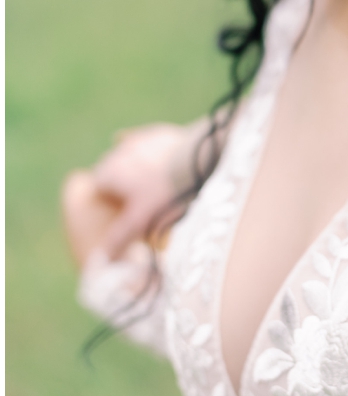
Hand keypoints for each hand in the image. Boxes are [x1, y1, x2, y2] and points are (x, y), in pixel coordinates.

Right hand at [61, 121, 203, 264]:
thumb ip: (118, 239)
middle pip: (112, 169)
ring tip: (153, 185)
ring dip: (136, 166)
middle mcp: (121, 151)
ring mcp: (142, 140)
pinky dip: (152, 152)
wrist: (201, 160)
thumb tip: (100, 261)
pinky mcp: (163, 133)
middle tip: (135, 201)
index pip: (97, 186)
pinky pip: (151, 142)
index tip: (116, 211)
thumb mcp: (140, 221)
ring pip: (131, 154)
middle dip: (119, 183)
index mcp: (110, 171)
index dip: (105, 200)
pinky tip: (160, 160)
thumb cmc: (167, 193)